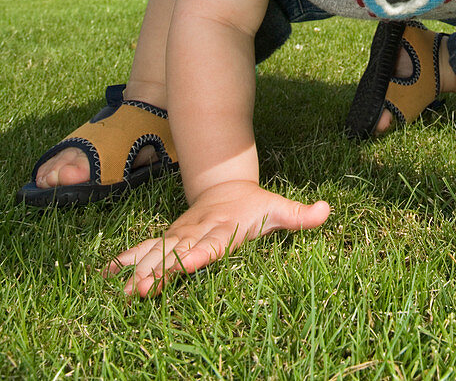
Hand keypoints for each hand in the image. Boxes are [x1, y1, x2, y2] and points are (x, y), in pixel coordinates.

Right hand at [103, 180, 329, 296]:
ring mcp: (180, 234)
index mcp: (224, 228)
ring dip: (141, 269)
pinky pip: (145, 248)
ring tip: (127, 291)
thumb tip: (327, 211)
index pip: (213, 243)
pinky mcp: (169, 238)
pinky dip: (127, 260)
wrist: (225, 185)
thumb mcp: (278, 208)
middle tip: (145, 287)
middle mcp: (197, 231)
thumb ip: (300, 215)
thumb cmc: (255, 205)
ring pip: (157, 251)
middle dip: (162, 268)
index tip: (189, 262)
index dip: (201, 253)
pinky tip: (108, 277)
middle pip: (178, 251)